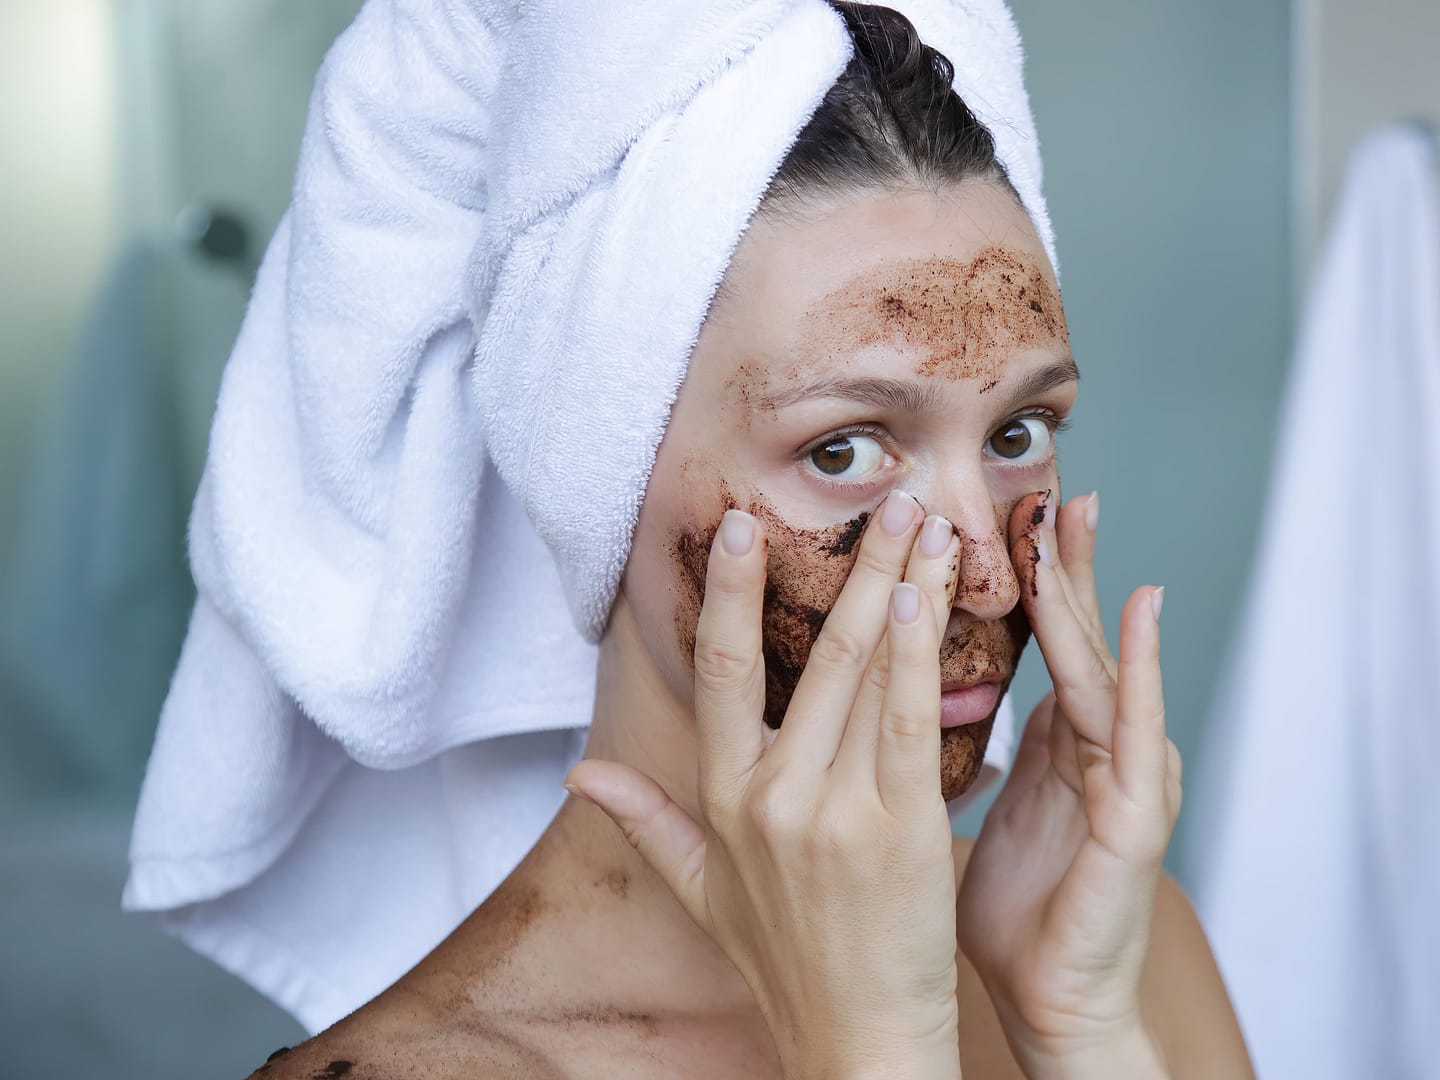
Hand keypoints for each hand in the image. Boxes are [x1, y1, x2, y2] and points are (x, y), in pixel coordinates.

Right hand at [566, 491, 966, 1079]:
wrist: (855, 1043)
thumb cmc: (783, 961)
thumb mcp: (700, 890)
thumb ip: (644, 821)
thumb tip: (576, 776)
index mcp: (724, 798)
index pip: (719, 672)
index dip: (730, 593)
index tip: (745, 525)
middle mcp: (771, 796)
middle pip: (810, 655)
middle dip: (852, 566)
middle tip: (885, 495)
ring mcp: (834, 812)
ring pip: (865, 675)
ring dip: (898, 590)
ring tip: (926, 526)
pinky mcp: (900, 833)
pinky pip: (907, 725)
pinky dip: (919, 657)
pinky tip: (928, 599)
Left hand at [956, 490, 1178, 1076]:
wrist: (1049, 1001)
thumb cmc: (1009, 910)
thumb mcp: (961, 811)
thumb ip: (952, 747)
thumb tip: (900, 695)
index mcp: (1054, 744)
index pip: (1033, 642)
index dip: (1019, 577)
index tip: (998, 510)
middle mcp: (1093, 748)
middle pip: (1070, 635)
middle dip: (1058, 560)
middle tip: (1049, 482)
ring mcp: (1122, 777)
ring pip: (1100, 663)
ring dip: (1086, 588)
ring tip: (1072, 517)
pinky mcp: (1139, 817)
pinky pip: (1138, 730)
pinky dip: (1144, 664)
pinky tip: (1143, 607)